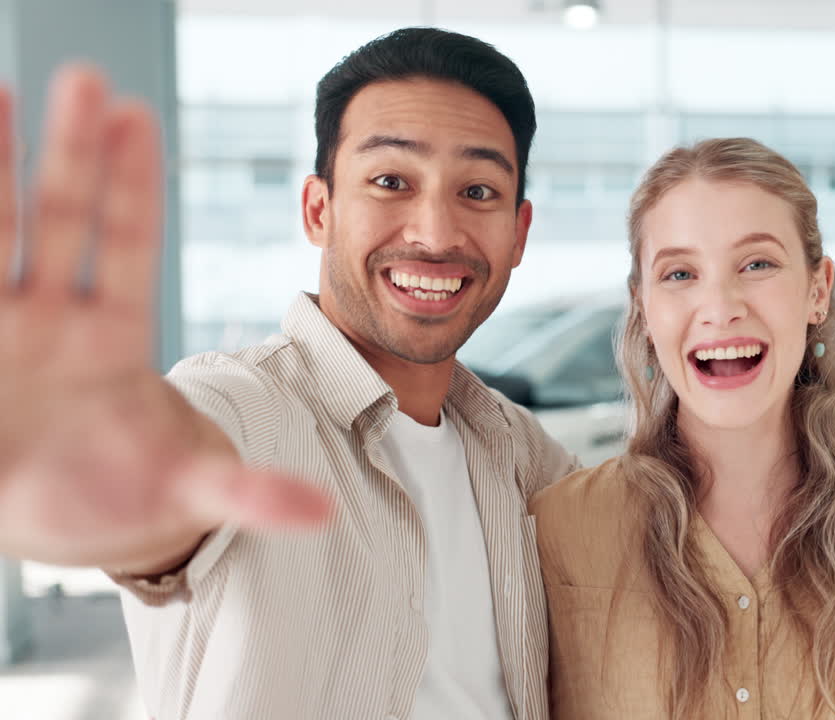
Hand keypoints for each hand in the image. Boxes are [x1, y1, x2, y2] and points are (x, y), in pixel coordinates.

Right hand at [0, 66, 329, 571]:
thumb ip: (246, 494)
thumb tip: (321, 514)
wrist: (69, 511)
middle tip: (86, 77)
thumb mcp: (189, 491)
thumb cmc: (132, 491)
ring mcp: (5, 326)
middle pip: (64, 220)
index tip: (138, 117)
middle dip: (72, 153)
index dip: (131, 186)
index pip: (129, 246)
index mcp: (116, 342)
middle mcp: (56, 318)